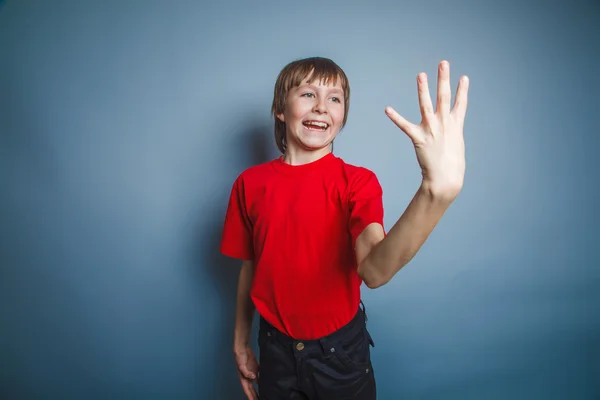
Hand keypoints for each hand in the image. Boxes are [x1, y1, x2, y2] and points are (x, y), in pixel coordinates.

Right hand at [234, 345, 259, 399]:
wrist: (243, 348)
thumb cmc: (240, 358)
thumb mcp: (241, 366)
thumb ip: (246, 372)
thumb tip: (253, 377)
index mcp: (243, 378)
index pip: (247, 390)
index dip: (250, 396)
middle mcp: (248, 377)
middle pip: (252, 389)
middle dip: (255, 396)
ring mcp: (252, 373)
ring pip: (256, 384)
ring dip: (258, 390)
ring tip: (263, 395)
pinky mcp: (256, 369)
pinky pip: (259, 377)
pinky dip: (262, 381)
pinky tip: (266, 384)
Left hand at [385, 60, 468, 199]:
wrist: (446, 179)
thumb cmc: (451, 165)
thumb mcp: (455, 145)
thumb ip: (450, 133)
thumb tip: (447, 130)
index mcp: (456, 126)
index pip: (461, 103)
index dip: (462, 90)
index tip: (464, 77)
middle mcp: (444, 124)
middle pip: (445, 97)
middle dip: (444, 79)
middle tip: (444, 63)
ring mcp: (432, 130)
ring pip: (427, 105)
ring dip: (423, 89)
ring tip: (421, 75)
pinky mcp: (419, 138)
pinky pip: (405, 126)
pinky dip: (396, 118)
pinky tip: (388, 109)